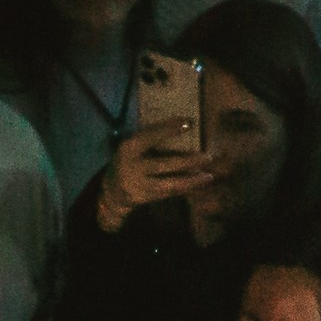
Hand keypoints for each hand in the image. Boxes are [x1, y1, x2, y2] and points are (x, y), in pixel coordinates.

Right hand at [98, 118, 213, 231]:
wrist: (111, 191)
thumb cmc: (128, 160)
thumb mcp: (132, 146)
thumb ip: (150, 138)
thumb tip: (183, 126)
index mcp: (129, 148)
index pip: (151, 136)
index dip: (169, 129)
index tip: (190, 122)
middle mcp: (133, 167)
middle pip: (164, 164)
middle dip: (187, 161)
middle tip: (208, 157)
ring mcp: (139, 185)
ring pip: (169, 183)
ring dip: (191, 180)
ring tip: (208, 176)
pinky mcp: (145, 198)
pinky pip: (169, 193)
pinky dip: (185, 188)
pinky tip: (198, 183)